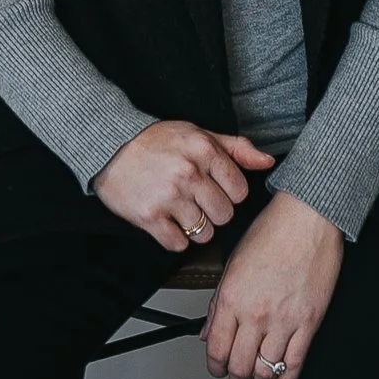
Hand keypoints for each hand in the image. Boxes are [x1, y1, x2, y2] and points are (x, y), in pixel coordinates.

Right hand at [93, 120, 270, 255]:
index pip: (240, 191)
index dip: (228, 193)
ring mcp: (169, 196)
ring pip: (204, 233)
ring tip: (180, 211)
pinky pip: (178, 244)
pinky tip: (166, 221)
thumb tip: (268, 162)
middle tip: (195, 201)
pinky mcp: (149, 217)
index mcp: (204, 150)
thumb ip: (236, 148)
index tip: (213, 188)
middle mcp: (189, 173)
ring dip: (194, 227)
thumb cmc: (157, 141)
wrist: (110, 146)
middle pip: (224, 215)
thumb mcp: (199, 134)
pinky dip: (174, 238)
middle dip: (213, 212)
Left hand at [205, 190, 342, 378]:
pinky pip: (295, 363)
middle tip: (237, 377)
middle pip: (240, 366)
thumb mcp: (233, 264)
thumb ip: (218, 303)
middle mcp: (255, 314)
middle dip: (236, 378)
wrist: (307, 217)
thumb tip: (208, 331)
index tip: (217, 368)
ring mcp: (284, 320)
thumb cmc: (272, 232)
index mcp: (232, 298)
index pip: (216, 350)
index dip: (215, 366)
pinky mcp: (309, 322)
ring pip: (266, 370)